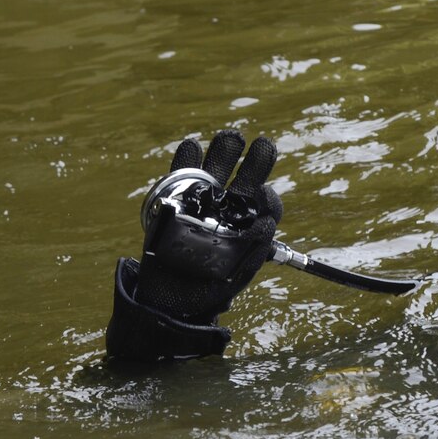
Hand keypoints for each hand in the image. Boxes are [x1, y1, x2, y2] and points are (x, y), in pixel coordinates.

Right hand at [106, 130, 282, 360]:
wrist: (169, 299)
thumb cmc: (208, 288)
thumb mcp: (237, 274)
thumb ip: (254, 249)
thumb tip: (268, 223)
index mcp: (247, 226)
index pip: (265, 205)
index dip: (268, 199)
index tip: (264, 194)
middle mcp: (227, 209)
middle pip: (245, 178)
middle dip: (257, 161)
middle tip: (264, 146)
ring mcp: (202, 202)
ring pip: (215, 170)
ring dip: (224, 152)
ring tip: (232, 139)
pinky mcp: (175, 201)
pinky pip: (180, 175)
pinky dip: (185, 160)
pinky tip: (191, 146)